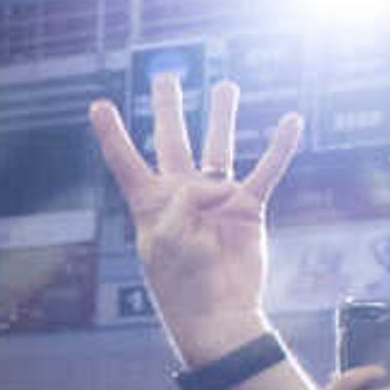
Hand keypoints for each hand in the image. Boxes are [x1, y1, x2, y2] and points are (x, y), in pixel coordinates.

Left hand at [85, 71, 300, 362]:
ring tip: (225, 85)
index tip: (98, 105)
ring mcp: (216, 199)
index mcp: (151, 204)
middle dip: (168, 108)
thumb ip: (184, 204)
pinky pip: (266, 170)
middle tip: (165, 76)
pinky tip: (291, 121)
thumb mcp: (170, 241)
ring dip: (222, 116)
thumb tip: (213, 183)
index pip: (126, 161)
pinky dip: (280, 146)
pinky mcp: (248, 208)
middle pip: (172, 140)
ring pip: (218, 146)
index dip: (112, 134)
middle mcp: (182, 196)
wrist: (218, 313)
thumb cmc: (183, 285)